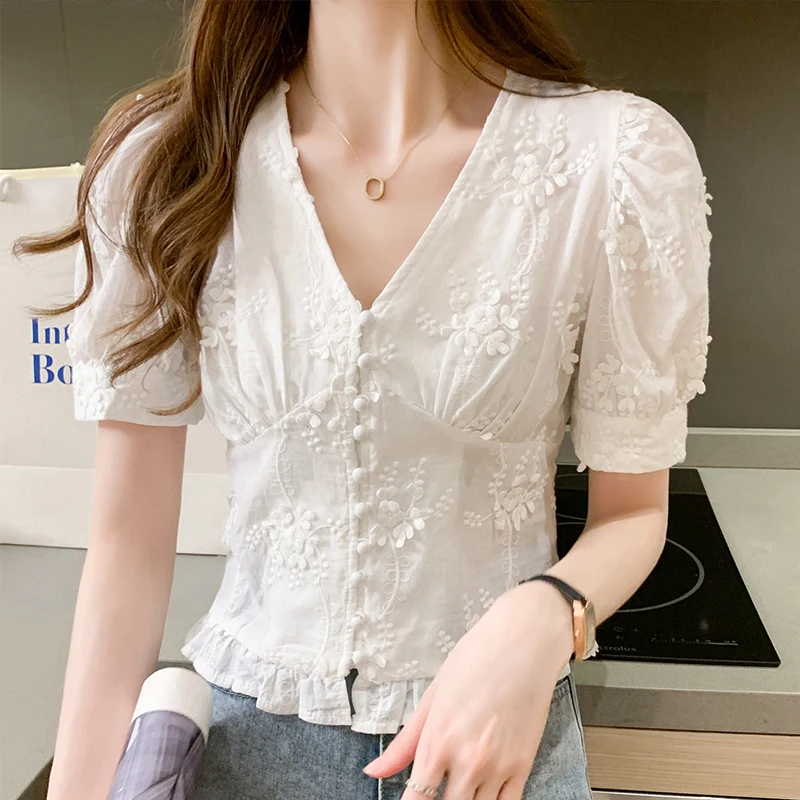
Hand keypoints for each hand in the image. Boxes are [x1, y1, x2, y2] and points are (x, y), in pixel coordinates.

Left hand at [363, 581, 574, 799]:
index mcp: (438, 740)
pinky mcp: (524, 765)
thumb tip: (374, 771)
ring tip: (459, 783)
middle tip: (437, 785)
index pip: (417, 799)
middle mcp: (468, 761)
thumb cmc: (477, 658)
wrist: (525, 642)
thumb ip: (405, 741)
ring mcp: (499, 767)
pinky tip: (483, 791)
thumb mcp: (433, 695)